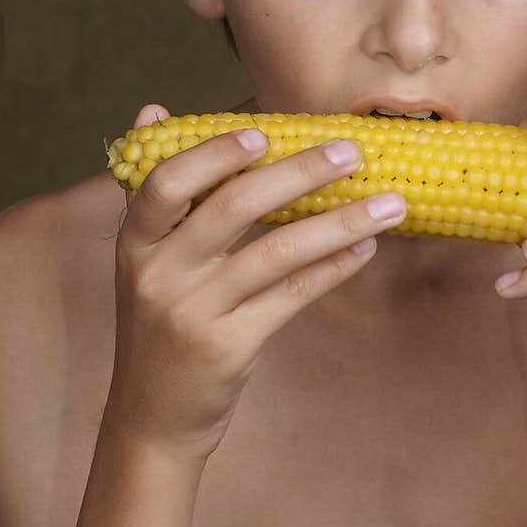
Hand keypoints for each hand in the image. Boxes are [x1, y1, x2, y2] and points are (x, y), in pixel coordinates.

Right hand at [106, 103, 406, 462]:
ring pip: (275, 253)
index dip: (214, 154)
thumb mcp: (144, 258)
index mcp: (135, 242)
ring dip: (339, 222)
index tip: (265, 132)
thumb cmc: (161, 322)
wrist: (152, 419)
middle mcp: (158, 274)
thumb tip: (154, 106)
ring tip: (390, 203)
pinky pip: (291, 297)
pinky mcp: (227, 347)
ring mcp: (193, 312)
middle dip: (299, 172)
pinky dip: (332, 268)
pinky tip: (366, 248)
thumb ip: (158, 191)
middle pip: (232, 208)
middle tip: (353, 151)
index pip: (165, 182)